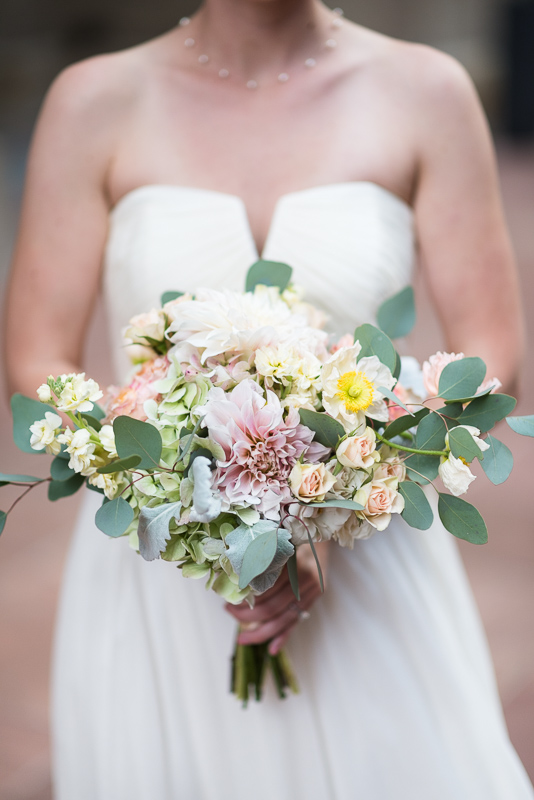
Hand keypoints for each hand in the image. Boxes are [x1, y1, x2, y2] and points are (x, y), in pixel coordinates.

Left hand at [225, 541, 328, 655]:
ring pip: (283, 619)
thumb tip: (235, 572)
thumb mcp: (281, 540)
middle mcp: (305, 581)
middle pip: (272, 607)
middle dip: (248, 616)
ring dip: (261, 632)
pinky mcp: (313, 601)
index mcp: (295, 565)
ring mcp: (311, 593)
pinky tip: (272, 649)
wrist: (323, 536)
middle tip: (229, 612)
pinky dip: (284, 636)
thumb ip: (265, 556)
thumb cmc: (296, 536)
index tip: (229, 600)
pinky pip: (296, 622)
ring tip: (242, 637)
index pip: (266, 590)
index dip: (245, 599)